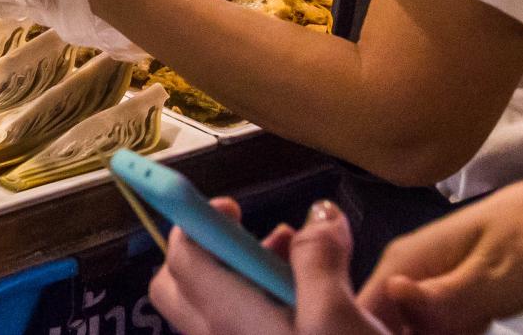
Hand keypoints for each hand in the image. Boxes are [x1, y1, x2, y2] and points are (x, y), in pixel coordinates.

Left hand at [150, 199, 390, 334]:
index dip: (192, 216)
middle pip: (181, 284)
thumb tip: (319, 215)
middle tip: (257, 234)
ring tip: (300, 259)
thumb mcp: (341, 318)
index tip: (225, 200)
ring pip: (215, 307)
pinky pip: (242, 328)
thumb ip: (320, 261)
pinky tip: (311, 303)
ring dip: (245, 273)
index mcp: (228, 319)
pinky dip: (263, 304)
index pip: (181, 256)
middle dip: (211, 248)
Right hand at [359, 170, 522, 334]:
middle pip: (385, 322)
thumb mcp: (497, 273)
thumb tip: (390, 296)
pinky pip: (440, 327)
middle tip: (460, 333)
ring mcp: (434, 283)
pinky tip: (473, 332)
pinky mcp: (458, 295)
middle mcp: (409, 269)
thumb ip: (444, 295)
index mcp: (406, 258)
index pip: (363, 308)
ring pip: (414, 327)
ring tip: (470, 330)